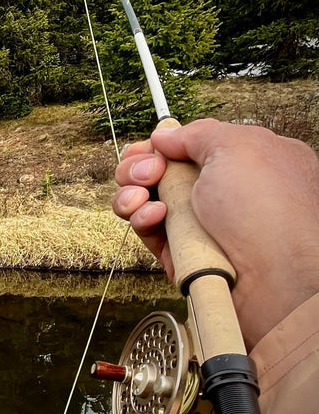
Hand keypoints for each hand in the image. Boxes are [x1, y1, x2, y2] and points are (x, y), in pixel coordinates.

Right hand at [112, 118, 318, 348]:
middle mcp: (223, 193)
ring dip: (134, 193)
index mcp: (244, 161)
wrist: (278, 280)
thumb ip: (195, 134)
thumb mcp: (236, 147)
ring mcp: (202, 224)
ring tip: (140, 197)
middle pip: (162, 171)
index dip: (163, 146)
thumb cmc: (270, 213)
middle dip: (141, 167)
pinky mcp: (183, 252)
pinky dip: (143, 220)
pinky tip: (153, 217)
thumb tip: (165, 135)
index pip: (190, 146)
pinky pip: (150, 231)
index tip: (153, 149)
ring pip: (148, 200)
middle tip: (148, 173)